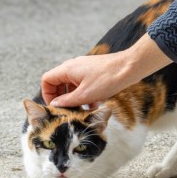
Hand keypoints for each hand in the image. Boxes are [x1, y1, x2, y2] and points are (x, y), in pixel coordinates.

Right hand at [41, 33, 171, 106]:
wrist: (130, 67)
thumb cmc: (108, 79)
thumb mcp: (84, 95)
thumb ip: (67, 101)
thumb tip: (55, 104)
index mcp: (68, 69)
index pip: (47, 80)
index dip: (47, 94)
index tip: (55, 106)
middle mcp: (74, 66)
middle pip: (59, 83)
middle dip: (63, 98)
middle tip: (68, 111)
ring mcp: (85, 68)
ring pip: (73, 85)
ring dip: (75, 98)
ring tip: (83, 111)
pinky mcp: (95, 71)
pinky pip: (84, 84)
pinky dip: (86, 94)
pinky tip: (94, 106)